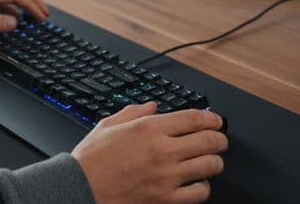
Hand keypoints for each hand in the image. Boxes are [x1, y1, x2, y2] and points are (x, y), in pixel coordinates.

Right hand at [72, 103, 226, 203]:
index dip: (212, 118)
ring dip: (214, 163)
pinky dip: (203, 187)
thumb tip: (152, 106)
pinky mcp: (165, 200)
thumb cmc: (91, 160)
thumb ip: (133, 112)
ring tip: (211, 162)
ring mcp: (166, 177)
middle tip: (220, 140)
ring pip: (209, 166)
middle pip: (208, 141)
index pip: (194, 118)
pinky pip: (199, 193)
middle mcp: (161, 151)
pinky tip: (198, 184)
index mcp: (148, 129)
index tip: (216, 120)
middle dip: (219, 139)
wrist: (80, 189)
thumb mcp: (108, 125)